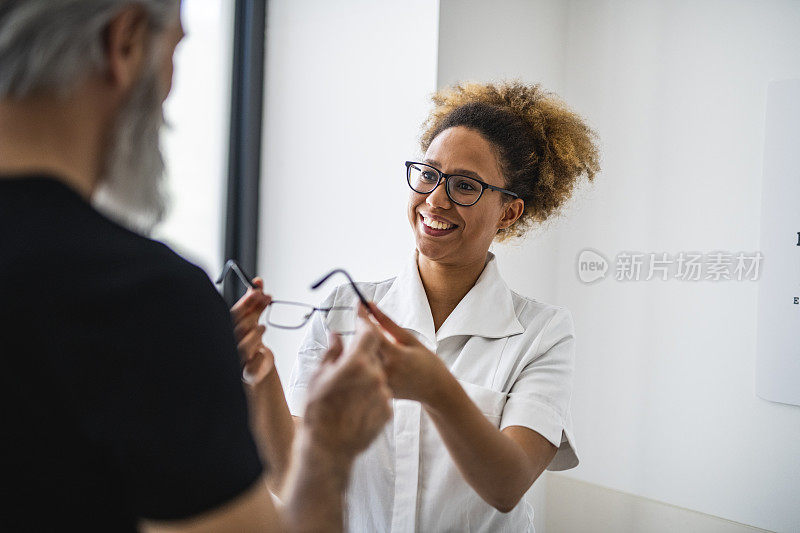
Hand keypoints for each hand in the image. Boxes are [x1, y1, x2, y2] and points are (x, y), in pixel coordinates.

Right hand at [230, 277, 273, 384]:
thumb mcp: (253, 318)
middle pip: (237, 328)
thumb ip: (255, 301)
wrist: (254, 366)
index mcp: (226, 329)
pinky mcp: (246, 374)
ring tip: (263, 327)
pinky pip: (251, 366)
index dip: (246, 302)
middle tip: (266, 300)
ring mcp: (236, 360)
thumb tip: (258, 282)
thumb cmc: (249, 339)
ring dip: (254, 334)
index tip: (258, 291)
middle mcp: (228, 344)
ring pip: (242, 347)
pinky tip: (262, 351)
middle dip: (253, 312)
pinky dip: (258, 357)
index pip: (232, 314)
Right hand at [303, 315, 392, 462]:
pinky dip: (370, 395)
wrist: (328, 449)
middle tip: (347, 365)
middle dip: (362, 355)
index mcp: (357, 362)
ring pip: (377, 376)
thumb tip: (337, 335)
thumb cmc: (317, 411)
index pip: (369, 333)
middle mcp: (375, 376)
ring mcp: (383, 394)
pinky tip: (354, 406)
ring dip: (366, 378)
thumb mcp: (318, 377)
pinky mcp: (388, 411)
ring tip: (347, 393)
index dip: (365, 325)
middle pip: (373, 355)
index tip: (361, 322)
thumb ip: (332, 353)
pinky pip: (380, 395)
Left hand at [366, 302, 448, 403]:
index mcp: (395, 356)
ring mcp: (379, 383)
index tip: (359, 303)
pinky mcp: (376, 390)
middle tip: (369, 323)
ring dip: (364, 345)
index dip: (362, 316)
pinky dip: (368, 359)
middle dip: (362, 330)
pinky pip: (365, 369)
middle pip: (361, 345)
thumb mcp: (410, 339)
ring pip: (361, 358)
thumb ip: (388, 323)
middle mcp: (384, 371)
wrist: (436, 391)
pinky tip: (381, 359)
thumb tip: (371, 306)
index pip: (370, 332)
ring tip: (382, 345)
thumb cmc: (427, 362)